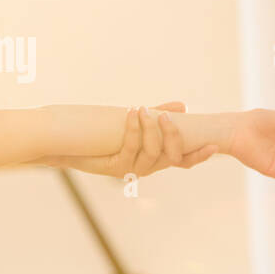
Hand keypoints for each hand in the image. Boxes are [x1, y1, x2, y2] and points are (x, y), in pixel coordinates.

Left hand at [50, 101, 219, 177]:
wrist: (62, 138)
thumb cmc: (98, 129)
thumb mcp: (132, 119)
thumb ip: (158, 114)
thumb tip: (182, 105)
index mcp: (152, 156)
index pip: (182, 160)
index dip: (199, 156)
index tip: (213, 145)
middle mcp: (143, 166)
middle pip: (171, 158)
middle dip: (172, 135)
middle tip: (163, 115)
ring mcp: (128, 168)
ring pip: (151, 154)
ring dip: (150, 130)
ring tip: (143, 109)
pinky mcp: (112, 166)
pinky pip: (129, 150)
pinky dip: (133, 130)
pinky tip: (132, 113)